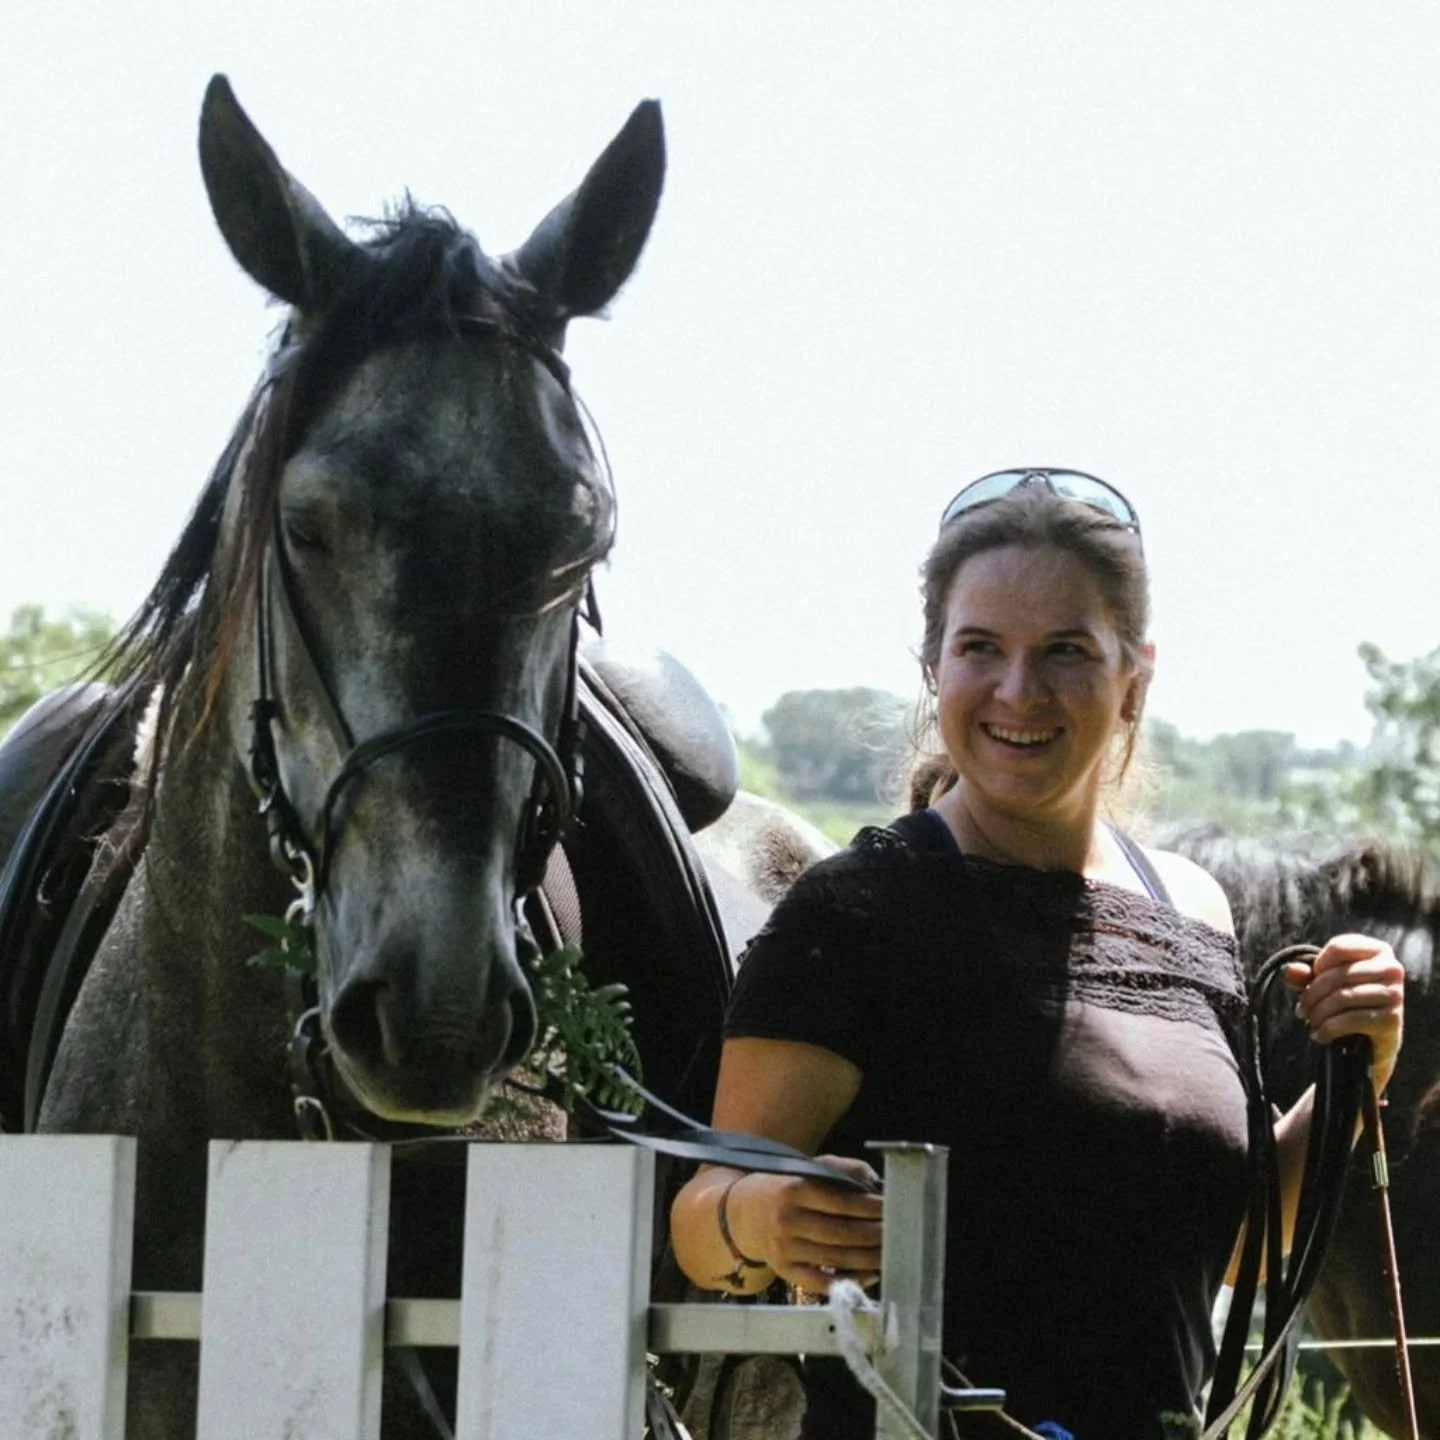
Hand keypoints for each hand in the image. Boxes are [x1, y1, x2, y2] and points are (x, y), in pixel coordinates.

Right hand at [727, 1154, 883, 1293]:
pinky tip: (870, 1274)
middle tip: (899, 1232)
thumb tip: (875, 1184)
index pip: (841, 1202)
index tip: (893, 1208)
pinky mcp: (784, 1270)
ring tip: (891, 1252)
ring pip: (836, 1258)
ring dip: (869, 1258)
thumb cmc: (784, 1188)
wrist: (743, 1213)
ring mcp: (784, 1248)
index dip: (870, 1207)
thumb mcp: (806, 1169)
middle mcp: (787, 1219)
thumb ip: (841, 1170)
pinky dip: (849, 1280)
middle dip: (875, 1234)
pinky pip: (822, 1281)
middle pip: (841, 1233)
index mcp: (794, 1189)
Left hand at [1286, 934, 1404, 1092]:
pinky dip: (1329, 1028)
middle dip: (1312, 995)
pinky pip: (1352, 1019)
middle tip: (1301, 1011)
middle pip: (1338, 975)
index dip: (1317, 965)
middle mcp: (1392, 968)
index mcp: (1378, 950)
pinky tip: (1319, 1035)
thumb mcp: (1324, 983)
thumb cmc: (1346, 1002)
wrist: (1371, 1041)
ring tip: (1310, 1022)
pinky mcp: (1393, 1020)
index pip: (1339, 948)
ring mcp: (1395, 994)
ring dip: (1318, 1013)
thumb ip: (1305, 974)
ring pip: (1343, 997)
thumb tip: (1287, 971)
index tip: (1308, 983)